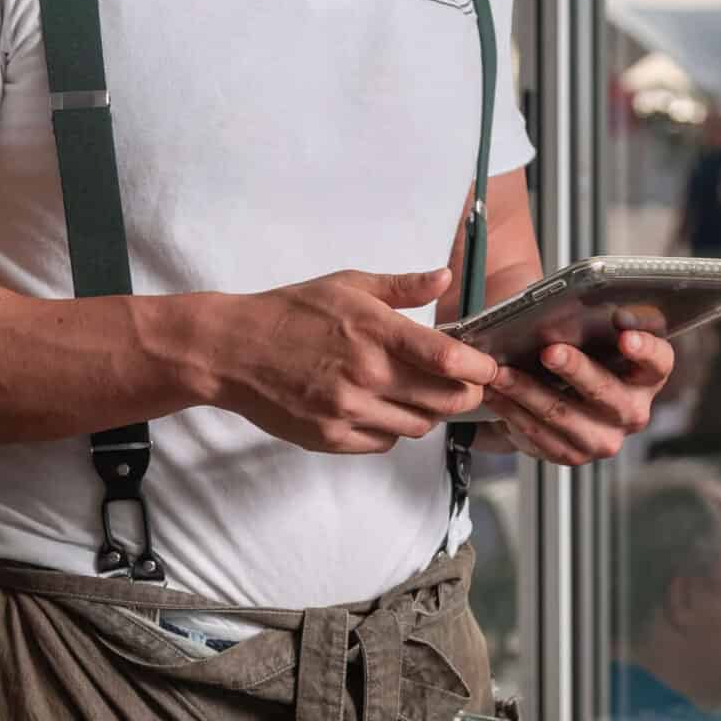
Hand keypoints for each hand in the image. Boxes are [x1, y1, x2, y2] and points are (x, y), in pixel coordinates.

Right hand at [213, 265, 502, 455]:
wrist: (232, 351)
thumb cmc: (290, 312)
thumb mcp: (347, 284)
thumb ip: (401, 287)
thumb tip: (444, 277)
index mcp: (374, 331)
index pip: (448, 359)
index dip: (480, 368)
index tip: (488, 366)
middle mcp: (365, 374)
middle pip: (445, 401)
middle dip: (464, 393)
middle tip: (463, 383)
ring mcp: (348, 411)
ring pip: (419, 425)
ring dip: (428, 412)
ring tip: (418, 392)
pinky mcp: (331, 438)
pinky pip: (386, 442)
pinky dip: (393, 428)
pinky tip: (382, 407)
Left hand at [475, 324, 675, 467]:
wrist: (559, 394)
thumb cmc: (579, 354)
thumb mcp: (591, 337)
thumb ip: (590, 324)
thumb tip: (565, 305)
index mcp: (648, 375)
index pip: (658, 361)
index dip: (645, 349)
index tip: (626, 337)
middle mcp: (633, 411)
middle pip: (607, 391)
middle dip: (576, 370)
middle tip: (550, 351)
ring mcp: (605, 438)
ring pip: (564, 415)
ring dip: (527, 392)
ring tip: (502, 372)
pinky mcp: (573, 455)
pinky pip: (539, 435)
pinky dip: (512, 411)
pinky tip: (495, 393)